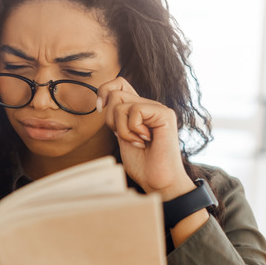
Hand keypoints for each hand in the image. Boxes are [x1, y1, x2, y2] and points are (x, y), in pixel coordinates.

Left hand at [96, 77, 193, 200]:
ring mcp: (157, 108)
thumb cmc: (141, 164)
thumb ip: (116, 118)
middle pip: (115, 93)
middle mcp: (148, 105)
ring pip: (120, 102)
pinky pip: (135, 111)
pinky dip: (132, 130)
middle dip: (110, 119)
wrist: (158, 181)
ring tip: (136, 142)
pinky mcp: (165, 114)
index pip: (119, 83)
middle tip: (124, 136)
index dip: (104, 91)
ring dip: (121, 128)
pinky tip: (144, 141)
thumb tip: (102, 101)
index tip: (100, 109)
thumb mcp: (121, 136)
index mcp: (138, 109)